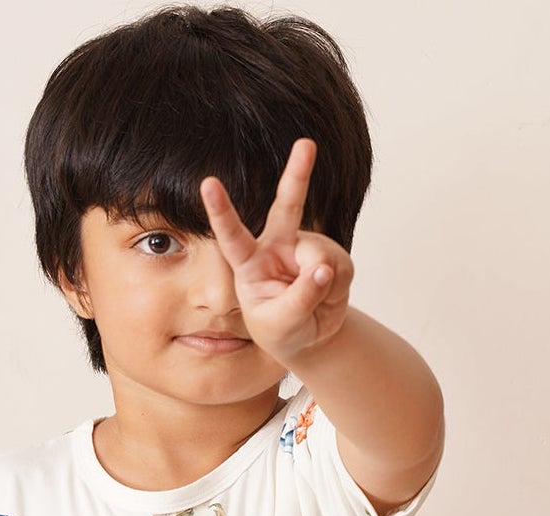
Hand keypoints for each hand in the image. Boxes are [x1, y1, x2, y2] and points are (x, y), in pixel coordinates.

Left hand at [200, 137, 352, 365]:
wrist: (309, 337)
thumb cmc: (281, 330)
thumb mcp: (282, 325)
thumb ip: (300, 299)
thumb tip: (324, 269)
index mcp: (249, 262)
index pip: (232, 236)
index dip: (221, 211)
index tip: (208, 183)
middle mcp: (277, 245)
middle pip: (288, 206)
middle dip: (298, 174)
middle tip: (306, 144)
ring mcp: (305, 246)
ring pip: (321, 256)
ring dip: (323, 286)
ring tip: (314, 303)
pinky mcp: (331, 255)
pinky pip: (341, 268)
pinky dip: (338, 288)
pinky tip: (328, 295)